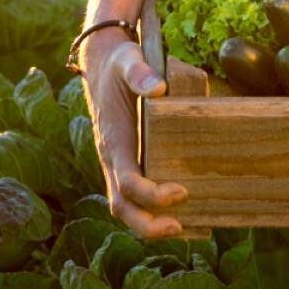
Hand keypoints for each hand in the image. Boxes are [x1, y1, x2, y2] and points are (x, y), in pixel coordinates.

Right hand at [82, 30, 187, 238]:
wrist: (104, 62)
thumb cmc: (120, 63)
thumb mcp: (128, 60)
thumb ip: (140, 72)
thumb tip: (158, 88)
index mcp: (114, 139)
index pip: (125, 181)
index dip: (150, 195)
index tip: (180, 191)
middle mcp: (112, 157)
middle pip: (121, 206)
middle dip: (147, 225)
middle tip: (180, 228)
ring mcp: (118, 162)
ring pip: (126, 206)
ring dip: (149, 223)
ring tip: (184, 228)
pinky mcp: (128, 160)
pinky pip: (134, 194)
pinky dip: (152, 210)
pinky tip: (182, 212)